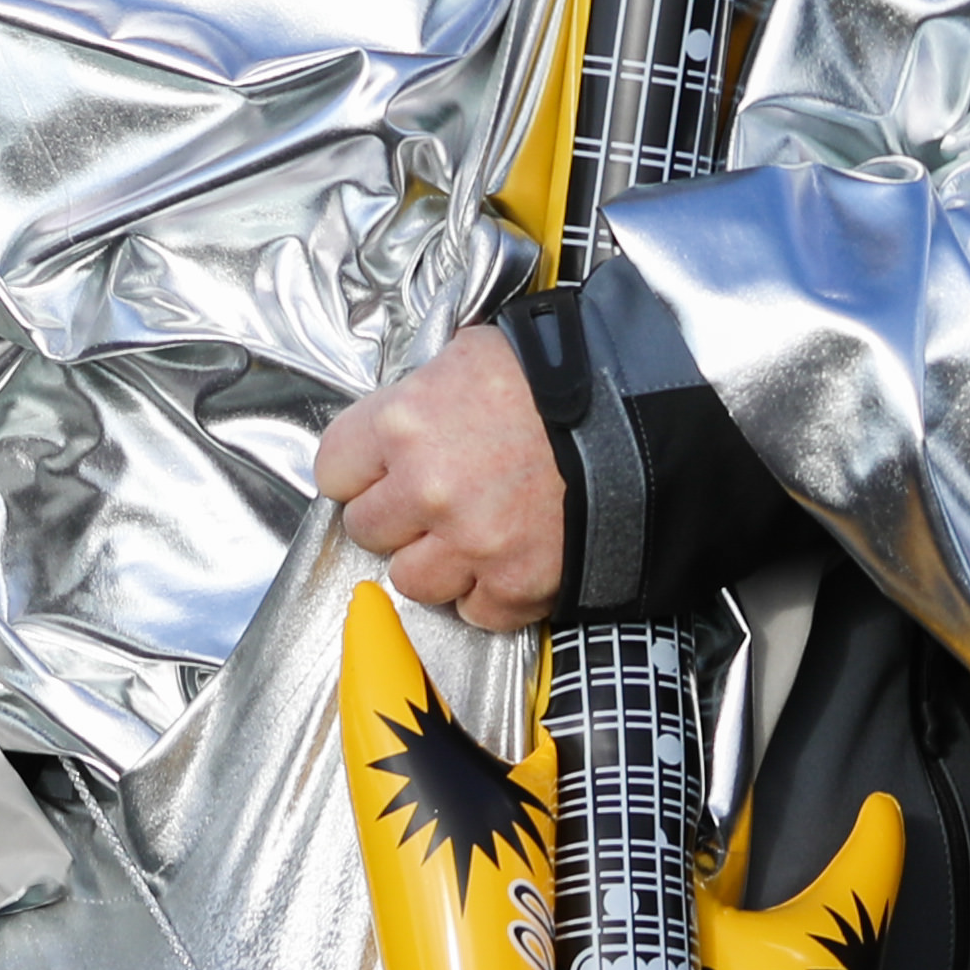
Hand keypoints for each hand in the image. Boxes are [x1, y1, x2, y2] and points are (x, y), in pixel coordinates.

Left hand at [314, 326, 565, 631]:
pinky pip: (474, 611)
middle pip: (366, 530)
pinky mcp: (515, 584)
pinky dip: (488, 594)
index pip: (332, 470)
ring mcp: (469, 543)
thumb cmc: (554, 379)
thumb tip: (391, 422)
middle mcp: (425, 490)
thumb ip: (415, 396)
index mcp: (402, 424)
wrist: (636, 420)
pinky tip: (505, 559)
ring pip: (411, 580)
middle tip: (431, 500)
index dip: (358, 471)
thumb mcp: (466, 358)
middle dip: (395, 517)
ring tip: (468, 533)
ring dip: (435, 562)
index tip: (377, 472)